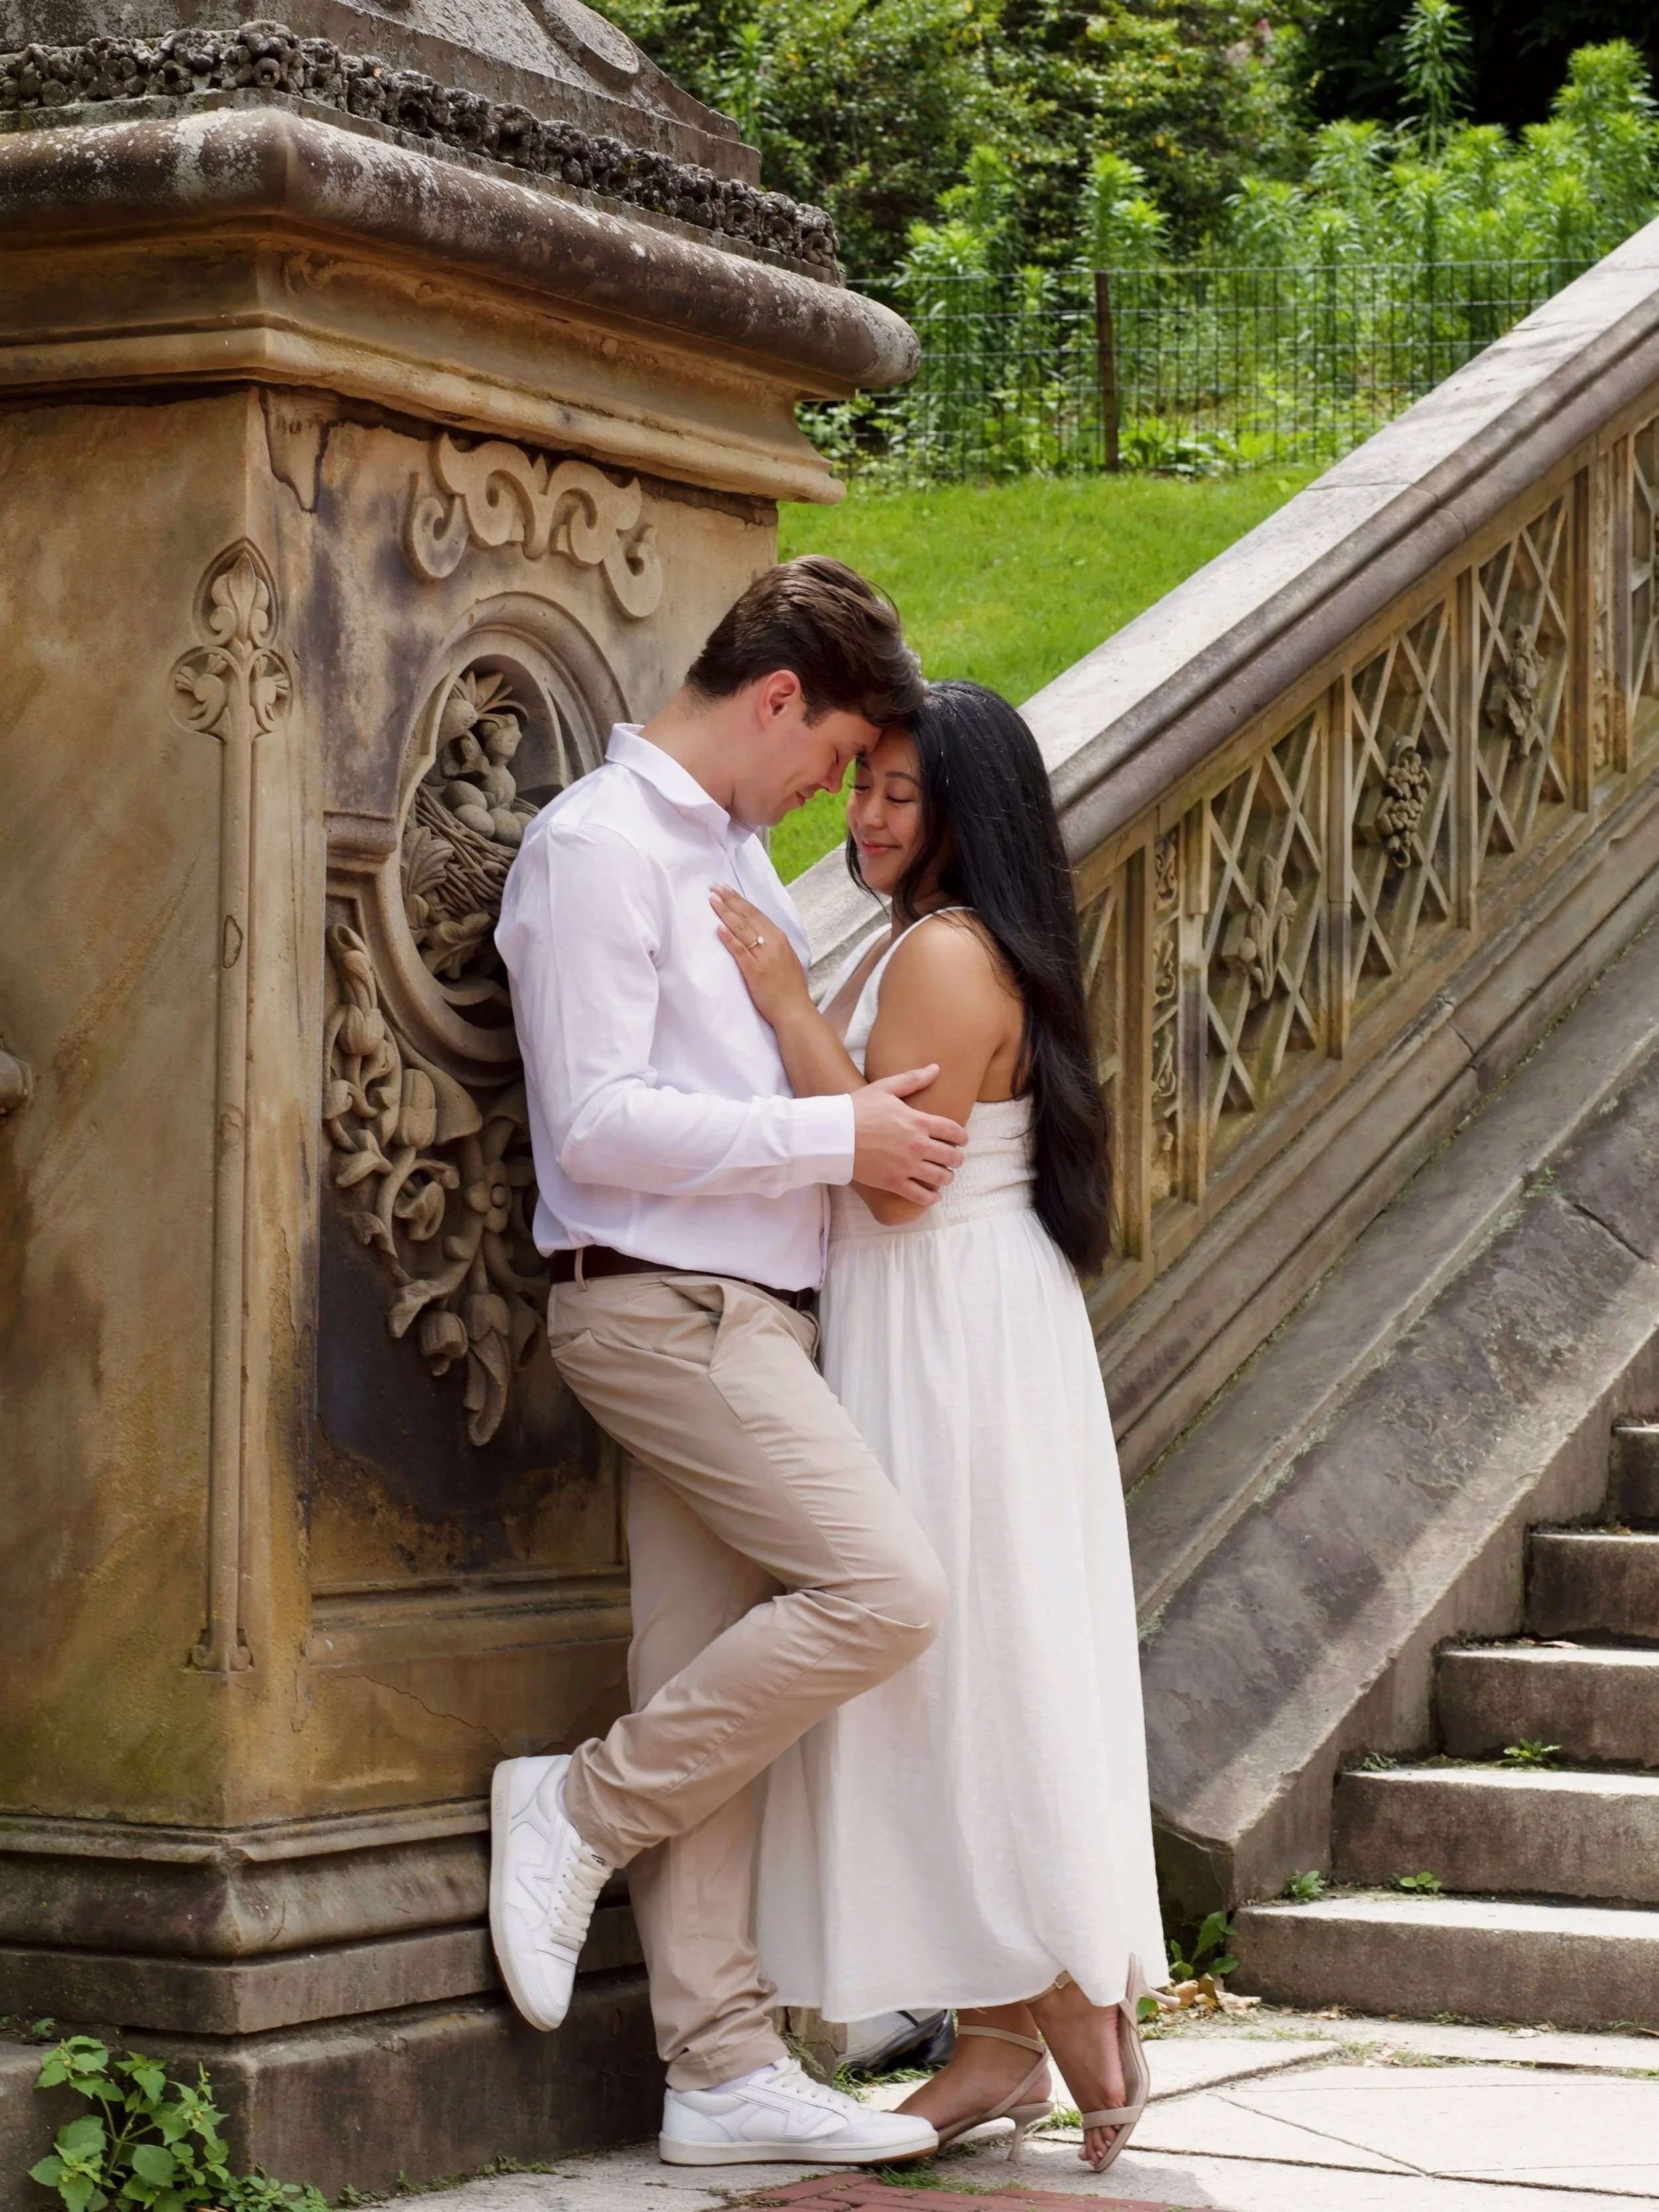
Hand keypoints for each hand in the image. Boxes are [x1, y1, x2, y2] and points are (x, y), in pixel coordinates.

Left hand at [711, 884, 812, 1025]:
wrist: (794, 1011)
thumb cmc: (789, 988)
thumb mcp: (786, 959)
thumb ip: (773, 946)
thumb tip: (759, 934)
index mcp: (780, 939)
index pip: (757, 914)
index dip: (740, 901)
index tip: (726, 889)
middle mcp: (773, 943)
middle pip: (748, 916)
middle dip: (730, 900)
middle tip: (715, 887)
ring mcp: (764, 956)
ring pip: (742, 929)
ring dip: (726, 912)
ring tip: (712, 899)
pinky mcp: (755, 971)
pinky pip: (740, 951)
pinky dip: (729, 938)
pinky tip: (718, 927)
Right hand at [851, 1068, 967, 1204]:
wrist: (834, 1134)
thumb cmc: (858, 1108)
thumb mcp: (885, 1087)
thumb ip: (913, 1079)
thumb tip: (935, 1068)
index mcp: (918, 1121)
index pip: (953, 1131)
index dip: (962, 1137)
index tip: (962, 1140)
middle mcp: (917, 1145)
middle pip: (951, 1156)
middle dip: (957, 1158)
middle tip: (953, 1159)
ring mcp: (906, 1166)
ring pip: (940, 1178)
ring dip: (947, 1177)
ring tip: (944, 1175)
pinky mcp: (893, 1182)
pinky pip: (920, 1196)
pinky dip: (930, 1198)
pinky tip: (933, 1196)